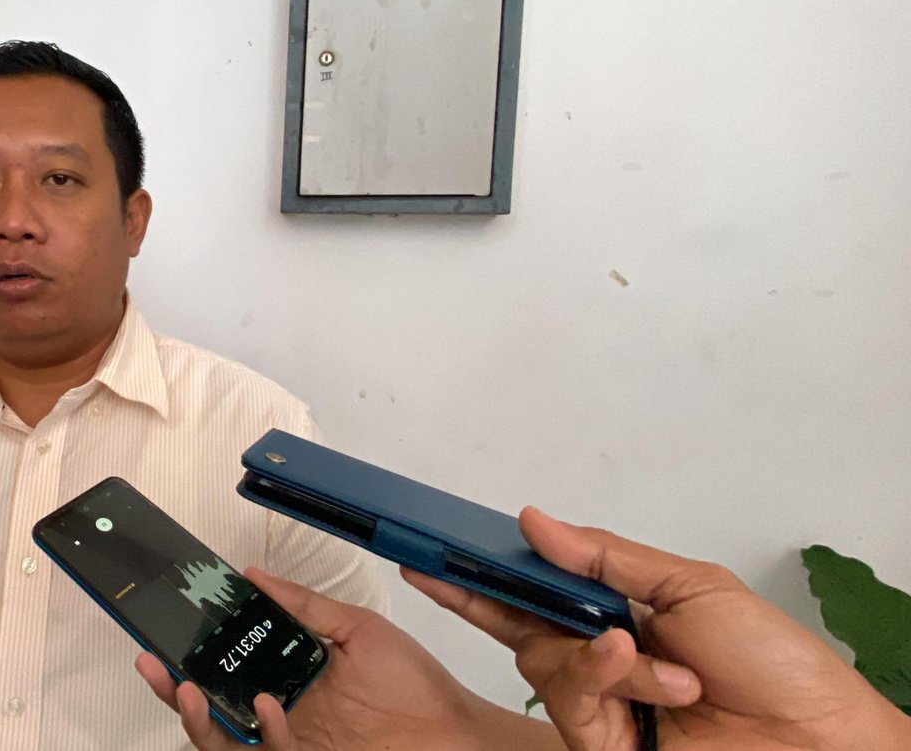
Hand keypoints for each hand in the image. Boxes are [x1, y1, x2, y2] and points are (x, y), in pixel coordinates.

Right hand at [134, 567, 551, 750]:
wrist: (458, 733)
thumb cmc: (417, 686)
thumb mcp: (357, 630)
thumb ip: (304, 606)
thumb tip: (254, 575)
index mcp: (288, 682)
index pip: (227, 671)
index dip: (192, 656)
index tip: (167, 631)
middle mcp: (282, 718)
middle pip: (210, 711)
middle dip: (172, 691)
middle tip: (153, 664)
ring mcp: (294, 746)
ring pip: (223, 745)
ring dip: (197, 720)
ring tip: (189, 691)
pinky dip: (260, 734)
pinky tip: (268, 707)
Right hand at [406, 506, 910, 750]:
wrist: (816, 741)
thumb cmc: (776, 665)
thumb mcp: (693, 585)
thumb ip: (607, 556)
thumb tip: (537, 524)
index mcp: (619, 613)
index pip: (536, 586)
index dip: (485, 566)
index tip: (437, 545)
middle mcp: (600, 658)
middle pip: (515, 623)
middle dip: (480, 592)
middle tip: (438, 566)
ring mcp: (598, 704)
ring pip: (542, 661)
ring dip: (601, 655)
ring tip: (665, 663)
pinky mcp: (599, 745)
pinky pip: (570, 699)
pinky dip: (608, 678)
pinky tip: (657, 678)